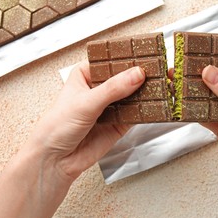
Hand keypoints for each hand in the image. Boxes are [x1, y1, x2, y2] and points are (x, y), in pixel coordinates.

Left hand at [0, 61, 145, 217]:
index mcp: (88, 74)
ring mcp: (112, 106)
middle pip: (126, 77)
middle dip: (141, 75)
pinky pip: (138, 113)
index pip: (112, 60)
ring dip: (147, 91)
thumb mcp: (85, 102)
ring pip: (134, 94)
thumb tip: (136, 75)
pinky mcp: (120, 123)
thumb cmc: (56, 127)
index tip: (144, 56)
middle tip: (158, 71)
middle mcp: (101, 88)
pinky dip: (147, 109)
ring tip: (162, 85)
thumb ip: (112, 89)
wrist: (55, 161)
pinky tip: (156, 104)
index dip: (128, 58)